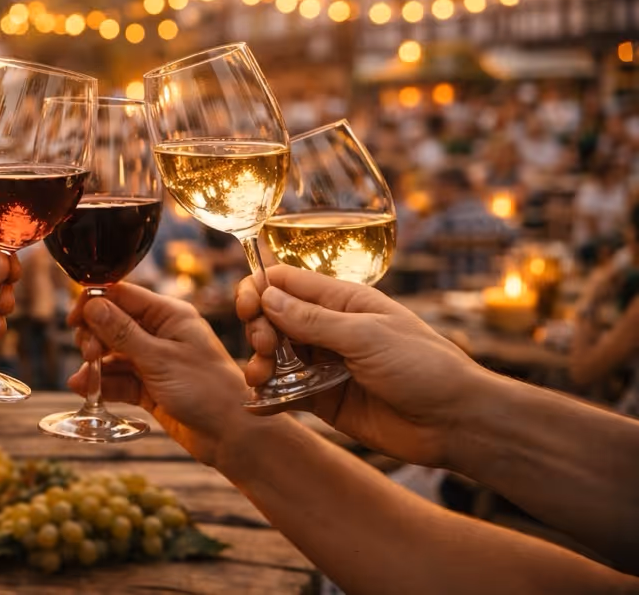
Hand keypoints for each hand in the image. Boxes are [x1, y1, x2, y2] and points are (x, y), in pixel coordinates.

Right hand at [66, 284, 250, 466]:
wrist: (233, 436)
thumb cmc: (207, 390)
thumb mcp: (160, 359)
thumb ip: (122, 332)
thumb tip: (91, 304)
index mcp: (168, 315)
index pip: (122, 295)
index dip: (94, 303)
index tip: (73, 320)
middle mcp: (160, 333)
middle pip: (111, 323)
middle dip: (93, 337)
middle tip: (89, 355)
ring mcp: (153, 360)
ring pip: (112, 353)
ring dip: (95, 364)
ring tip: (85, 381)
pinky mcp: (149, 386)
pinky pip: (118, 378)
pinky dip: (103, 383)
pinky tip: (85, 390)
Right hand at [236, 265, 489, 465]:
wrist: (456, 422)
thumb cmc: (423, 366)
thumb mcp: (366, 336)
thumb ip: (313, 319)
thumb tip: (267, 296)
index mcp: (343, 301)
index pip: (286, 283)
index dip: (259, 290)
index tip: (249, 310)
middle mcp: (329, 330)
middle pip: (273, 318)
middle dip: (259, 330)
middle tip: (266, 349)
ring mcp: (326, 365)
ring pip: (276, 357)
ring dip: (260, 364)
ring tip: (260, 380)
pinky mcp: (325, 400)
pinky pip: (287, 394)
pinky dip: (268, 398)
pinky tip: (257, 406)